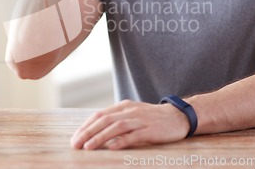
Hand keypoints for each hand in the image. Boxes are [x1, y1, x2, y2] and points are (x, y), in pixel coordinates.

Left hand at [70, 99, 189, 149]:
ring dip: (100, 137)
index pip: (100, 115)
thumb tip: (97, 131)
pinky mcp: (150, 130)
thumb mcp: (133, 114)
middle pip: (104, 120)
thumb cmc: (153, 118)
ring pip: (116, 127)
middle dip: (88, 132)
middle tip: (76, 144)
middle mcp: (130, 111)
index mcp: (123, 106)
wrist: (178, 117)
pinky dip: (121, 141)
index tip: (75, 138)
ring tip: (88, 147)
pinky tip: (111, 148)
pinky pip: (133, 135)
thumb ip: (117, 119)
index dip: (86, 126)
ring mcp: (140, 120)